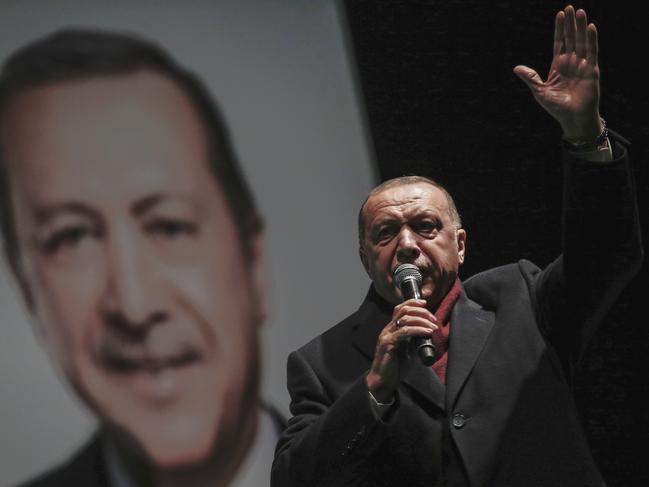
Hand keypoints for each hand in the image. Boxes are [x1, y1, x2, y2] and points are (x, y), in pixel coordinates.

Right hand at [366, 299, 437, 402]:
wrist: (383, 381)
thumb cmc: (396, 367)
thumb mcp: (409, 350)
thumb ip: (415, 340)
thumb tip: (429, 333)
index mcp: (392, 329)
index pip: (400, 309)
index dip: (413, 302)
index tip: (426, 303)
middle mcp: (388, 329)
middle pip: (403, 310)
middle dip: (420, 311)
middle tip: (433, 318)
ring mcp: (387, 335)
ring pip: (405, 318)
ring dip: (422, 320)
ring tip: (433, 326)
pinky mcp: (388, 343)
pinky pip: (404, 332)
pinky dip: (418, 330)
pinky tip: (427, 332)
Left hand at [513, 5, 601, 139]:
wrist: (573, 119)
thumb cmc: (557, 107)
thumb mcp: (540, 91)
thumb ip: (530, 78)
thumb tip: (516, 67)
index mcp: (558, 66)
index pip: (559, 43)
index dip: (559, 29)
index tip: (559, 14)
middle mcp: (571, 63)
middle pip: (571, 39)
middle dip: (570, 24)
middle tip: (570, 7)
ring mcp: (582, 65)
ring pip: (581, 42)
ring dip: (580, 27)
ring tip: (580, 12)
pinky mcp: (592, 71)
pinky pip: (591, 52)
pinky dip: (591, 40)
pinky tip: (590, 27)